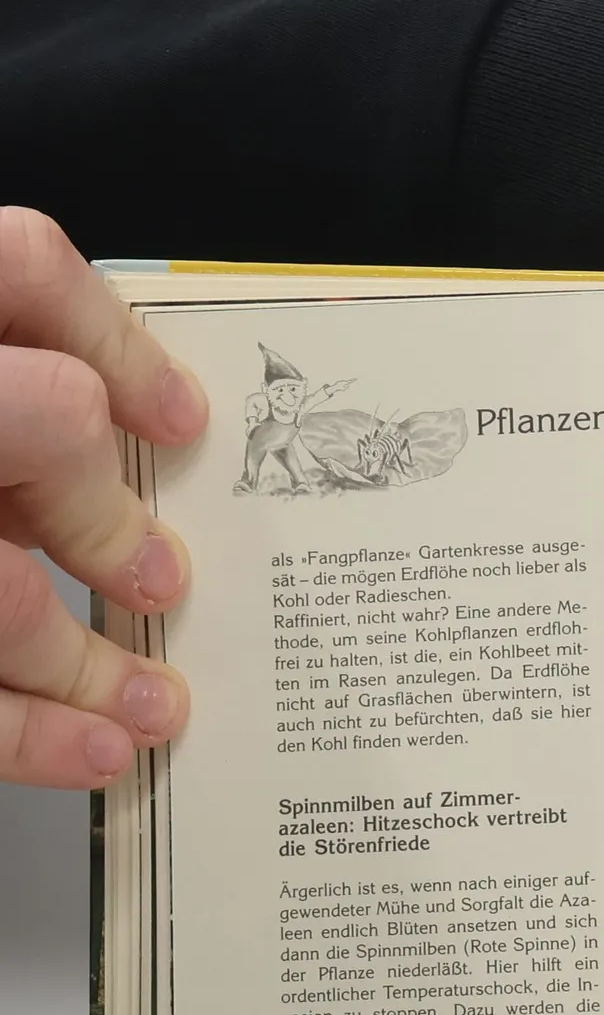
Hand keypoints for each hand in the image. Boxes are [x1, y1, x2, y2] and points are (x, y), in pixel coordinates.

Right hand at [0, 207, 204, 788]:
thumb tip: (104, 476)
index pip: (14, 267)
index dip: (114, 342)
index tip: (176, 424)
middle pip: (39, 418)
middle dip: (106, 516)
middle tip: (156, 578)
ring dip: (80, 658)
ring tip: (147, 704)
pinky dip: (19, 731)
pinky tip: (84, 748)